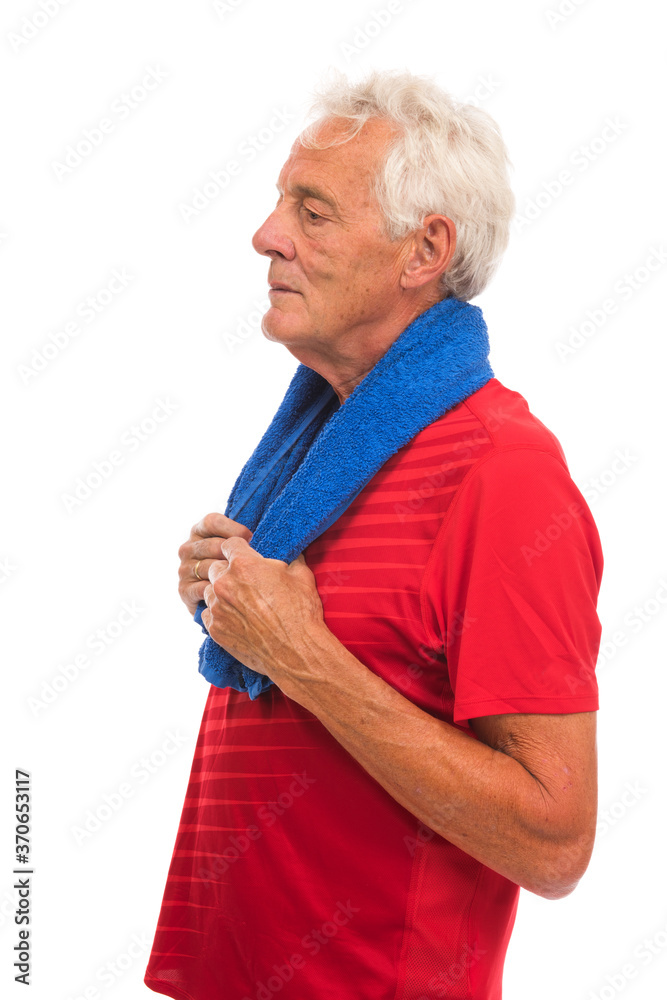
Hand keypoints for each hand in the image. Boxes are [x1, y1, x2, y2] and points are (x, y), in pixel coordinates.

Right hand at [178, 512, 252, 616]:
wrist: (227, 604)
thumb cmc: (239, 571)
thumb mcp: (240, 549)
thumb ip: (243, 538)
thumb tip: (257, 533)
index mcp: (200, 532)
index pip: (211, 522)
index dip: (232, 528)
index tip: (250, 537)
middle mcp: (188, 548)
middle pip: (211, 545)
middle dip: (233, 554)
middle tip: (250, 564)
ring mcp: (184, 569)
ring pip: (208, 567)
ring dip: (228, 575)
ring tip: (245, 581)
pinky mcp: (184, 589)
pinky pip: (202, 588)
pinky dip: (218, 592)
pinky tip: (232, 595)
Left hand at [201, 536, 324, 679]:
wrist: (296, 651)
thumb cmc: (301, 612)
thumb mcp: (301, 575)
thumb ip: (290, 558)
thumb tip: (291, 551)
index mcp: (244, 564)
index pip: (229, 544)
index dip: (239, 548)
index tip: (245, 555)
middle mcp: (225, 583)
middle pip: (215, 566)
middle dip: (228, 570)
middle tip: (245, 581)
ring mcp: (217, 607)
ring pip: (210, 590)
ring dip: (221, 593)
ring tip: (240, 602)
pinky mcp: (215, 629)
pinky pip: (208, 613)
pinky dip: (219, 614)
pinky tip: (235, 618)